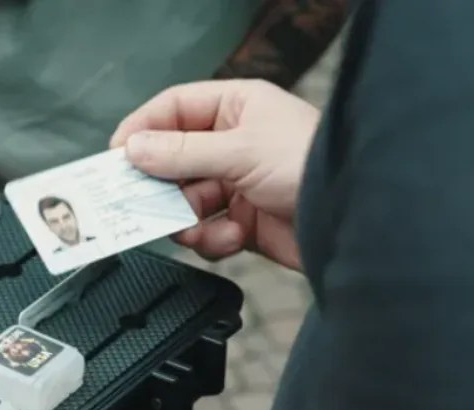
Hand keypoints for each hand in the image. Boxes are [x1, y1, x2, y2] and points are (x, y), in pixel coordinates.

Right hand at [110, 79, 318, 269]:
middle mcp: (234, 142)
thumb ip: (182, 152)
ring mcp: (239, 183)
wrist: (358, 224)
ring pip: (187, 201)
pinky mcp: (245, 221)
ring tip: (190, 229)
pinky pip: (209, 229)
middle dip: (161, 185)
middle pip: (174, 160)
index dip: (142, 129)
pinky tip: (231, 238)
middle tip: (137, 202)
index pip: (174, 109)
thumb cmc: (311, 166)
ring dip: (186, 219)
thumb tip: (134, 148)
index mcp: (236, 108)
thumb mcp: (240, 151)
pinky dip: (213, 238)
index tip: (115, 156)